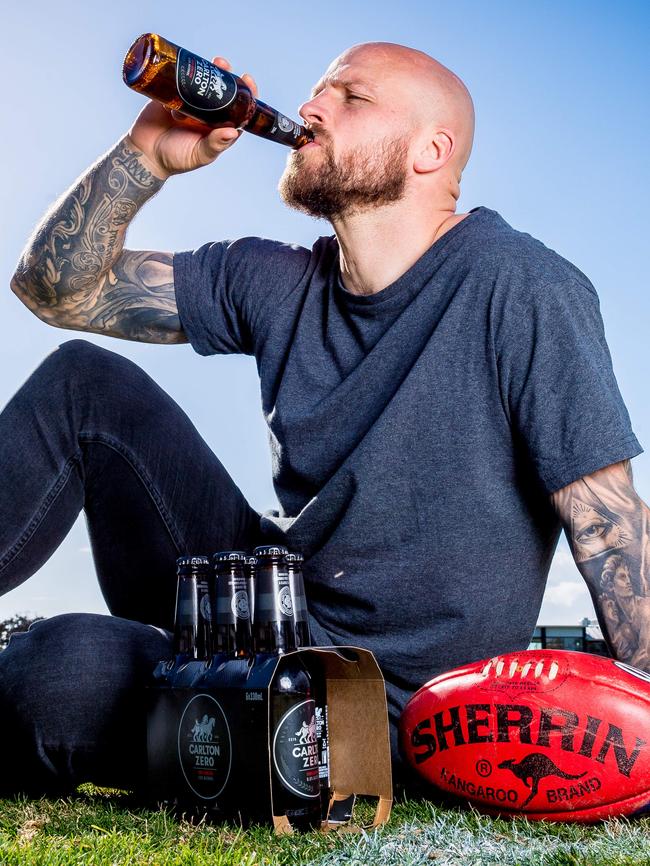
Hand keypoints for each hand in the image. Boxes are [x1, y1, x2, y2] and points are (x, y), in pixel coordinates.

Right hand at [126, 57, 258, 179]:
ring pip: (200, 82)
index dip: (245, 93)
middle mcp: (207, 113)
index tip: (247, 79)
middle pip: (219, 89)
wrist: (146, 154)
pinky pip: (177, 80)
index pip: (237, 109)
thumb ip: (214, 144)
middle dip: (223, 74)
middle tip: (221, 63)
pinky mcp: (171, 95)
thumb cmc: (177, 159)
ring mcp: (189, 102)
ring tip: (203, 63)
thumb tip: (233, 132)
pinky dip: (178, 75)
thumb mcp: (199, 155)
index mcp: (218, 126)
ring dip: (203, 69)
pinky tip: (180, 75)